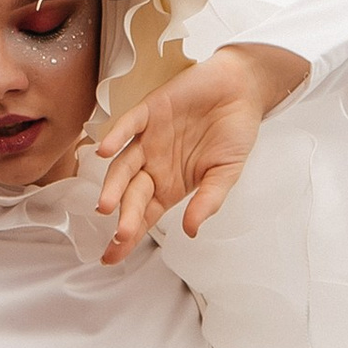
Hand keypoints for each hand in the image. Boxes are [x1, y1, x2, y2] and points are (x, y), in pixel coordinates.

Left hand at [94, 41, 306, 261]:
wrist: (241, 90)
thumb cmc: (233, 133)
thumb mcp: (226, 173)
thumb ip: (208, 200)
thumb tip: (191, 231)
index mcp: (169, 185)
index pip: (143, 216)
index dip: (129, 236)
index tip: (112, 258)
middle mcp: (153, 165)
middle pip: (132, 195)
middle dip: (125, 216)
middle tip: (119, 236)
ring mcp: (149, 139)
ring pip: (124, 165)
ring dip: (113, 184)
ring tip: (106, 204)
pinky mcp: (150, 110)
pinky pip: (129, 125)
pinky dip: (116, 137)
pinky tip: (105, 151)